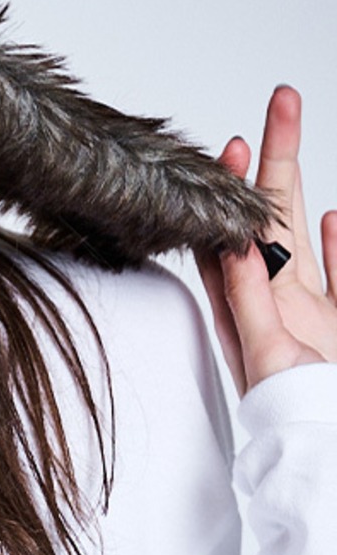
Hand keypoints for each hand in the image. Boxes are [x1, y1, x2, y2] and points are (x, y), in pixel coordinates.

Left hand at [196, 86, 336, 395]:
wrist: (327, 450)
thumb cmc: (293, 414)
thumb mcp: (265, 350)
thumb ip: (249, 296)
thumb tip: (230, 241)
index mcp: (246, 312)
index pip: (230, 238)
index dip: (229, 193)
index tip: (231, 148)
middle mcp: (274, 305)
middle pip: (269, 221)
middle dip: (272, 163)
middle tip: (278, 104)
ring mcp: (311, 312)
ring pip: (302, 235)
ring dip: (298, 189)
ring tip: (290, 139)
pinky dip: (336, 241)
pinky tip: (332, 214)